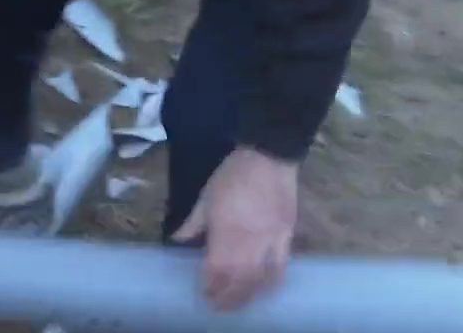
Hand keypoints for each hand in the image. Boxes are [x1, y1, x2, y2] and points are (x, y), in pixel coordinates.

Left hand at [173, 146, 298, 310]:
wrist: (268, 158)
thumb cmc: (231, 176)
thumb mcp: (205, 197)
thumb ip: (192, 223)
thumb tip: (177, 240)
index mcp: (225, 231)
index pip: (216, 268)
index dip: (210, 284)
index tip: (203, 293)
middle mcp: (248, 242)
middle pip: (238, 279)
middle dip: (227, 296)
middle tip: (217, 306)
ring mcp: (271, 241)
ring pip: (259, 279)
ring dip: (247, 295)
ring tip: (237, 304)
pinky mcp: (287, 237)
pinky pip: (281, 267)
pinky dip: (272, 282)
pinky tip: (264, 290)